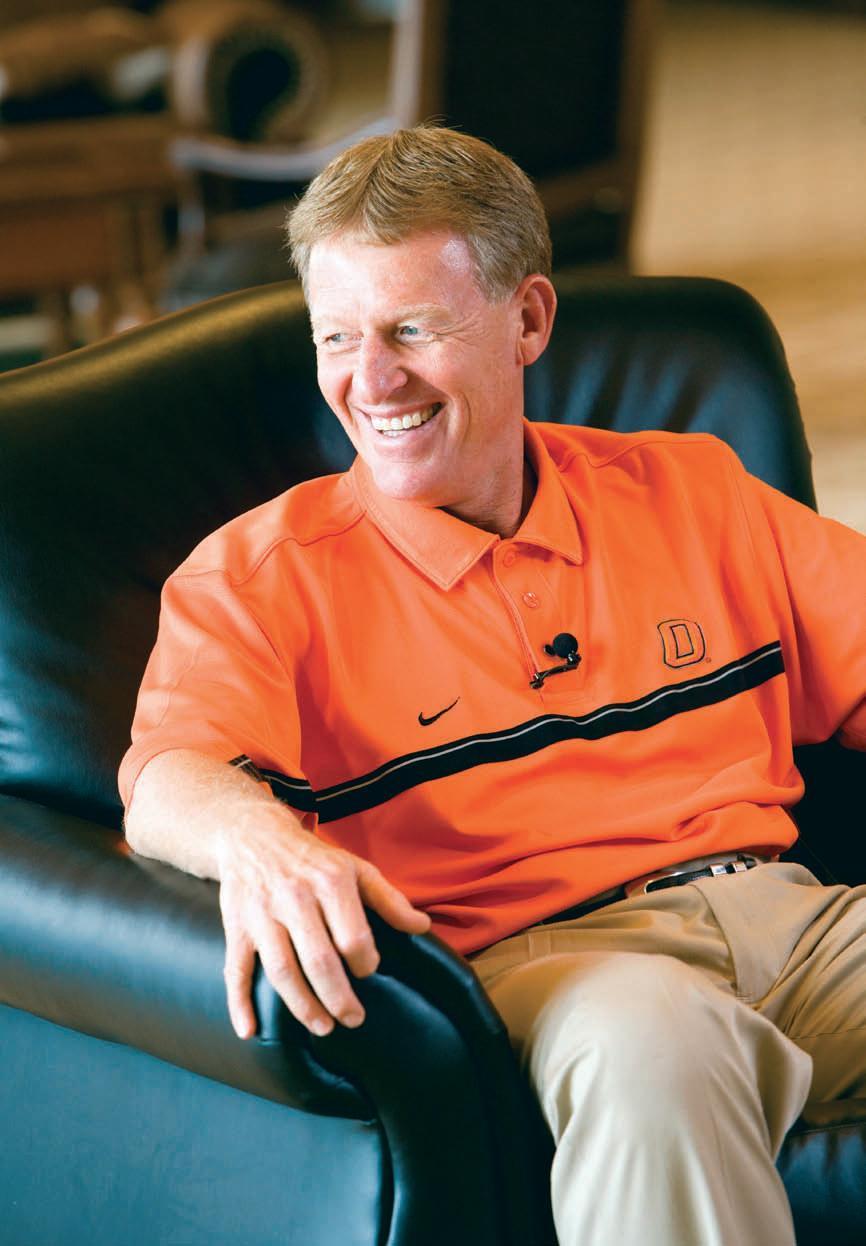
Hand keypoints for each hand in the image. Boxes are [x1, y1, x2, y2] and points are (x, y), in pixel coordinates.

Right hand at [217, 808, 430, 1039]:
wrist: (253, 836)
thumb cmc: (312, 859)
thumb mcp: (355, 868)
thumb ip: (389, 900)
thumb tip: (422, 927)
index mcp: (329, 883)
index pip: (353, 936)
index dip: (365, 962)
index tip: (368, 970)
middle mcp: (294, 898)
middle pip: (319, 960)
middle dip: (338, 998)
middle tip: (353, 1019)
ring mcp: (262, 915)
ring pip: (281, 971)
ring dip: (302, 1006)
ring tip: (322, 1028)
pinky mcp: (236, 927)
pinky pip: (235, 970)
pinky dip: (240, 1003)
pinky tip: (249, 1030)